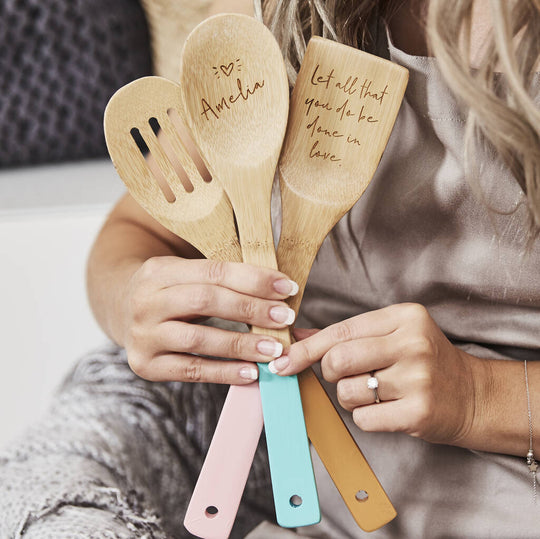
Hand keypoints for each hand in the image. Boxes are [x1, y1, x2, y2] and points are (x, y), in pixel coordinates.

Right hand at [121, 256, 297, 384]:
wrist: (120, 311)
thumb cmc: (170, 292)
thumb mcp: (185, 274)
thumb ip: (222, 280)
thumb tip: (279, 293)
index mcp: (159, 269)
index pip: (214, 271)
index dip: (254, 280)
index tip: (287, 289)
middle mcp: (146, 300)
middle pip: (205, 301)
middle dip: (251, 309)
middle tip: (285, 319)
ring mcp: (142, 335)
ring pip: (197, 339)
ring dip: (241, 345)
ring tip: (274, 350)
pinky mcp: (145, 365)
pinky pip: (190, 370)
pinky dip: (223, 372)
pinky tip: (251, 372)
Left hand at [272, 303, 482, 445]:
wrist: (473, 395)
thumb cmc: (424, 362)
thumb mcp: (392, 335)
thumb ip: (346, 334)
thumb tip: (297, 337)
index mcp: (403, 317)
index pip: (340, 330)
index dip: (306, 348)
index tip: (282, 361)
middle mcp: (412, 343)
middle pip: (338, 360)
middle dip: (331, 374)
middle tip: (346, 376)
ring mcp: (418, 378)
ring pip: (347, 392)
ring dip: (350, 398)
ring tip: (374, 393)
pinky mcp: (419, 412)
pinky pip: (363, 418)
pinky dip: (365, 417)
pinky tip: (388, 409)